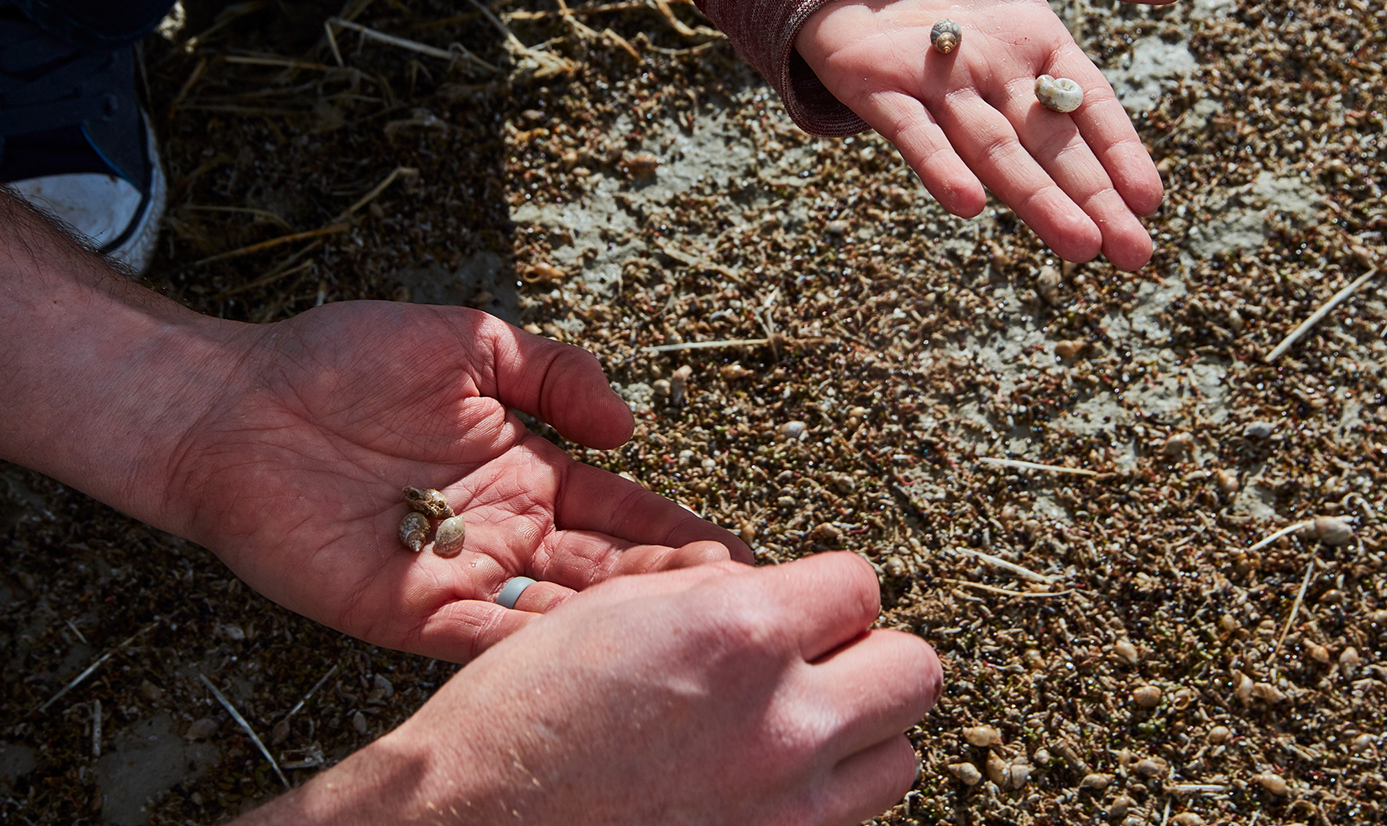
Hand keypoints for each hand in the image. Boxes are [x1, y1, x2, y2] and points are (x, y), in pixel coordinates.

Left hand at [152, 302, 747, 659]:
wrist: (233, 402)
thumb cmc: (339, 361)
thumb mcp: (470, 341)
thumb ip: (554, 372)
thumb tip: (630, 425)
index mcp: (525, 472)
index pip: (622, 515)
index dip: (680, 534)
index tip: (745, 554)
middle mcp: (502, 532)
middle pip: (605, 577)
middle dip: (673, 594)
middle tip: (748, 614)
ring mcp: (457, 575)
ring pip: (556, 615)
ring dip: (619, 630)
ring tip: (691, 642)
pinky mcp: (404, 609)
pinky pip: (479, 637)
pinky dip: (531, 649)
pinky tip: (589, 660)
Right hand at [240, 555, 943, 825]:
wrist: (471, 825)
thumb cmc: (522, 714)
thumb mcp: (614, 611)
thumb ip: (714, 593)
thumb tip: (773, 586)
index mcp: (740, 636)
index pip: (863, 585)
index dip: (827, 591)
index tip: (801, 605)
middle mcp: (784, 724)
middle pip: (916, 671)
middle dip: (868, 657)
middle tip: (816, 664)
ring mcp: (786, 813)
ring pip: (898, 760)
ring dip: (857, 737)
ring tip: (791, 732)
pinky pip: (844, 825)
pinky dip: (817, 801)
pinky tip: (756, 788)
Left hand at [795, 0, 1192, 270]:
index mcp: (1032, 48)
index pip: (1087, 106)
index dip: (1117, 151)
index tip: (1149, 202)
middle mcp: (989, 79)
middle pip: (1049, 145)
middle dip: (1091, 199)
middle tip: (1133, 257)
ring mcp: (935, 88)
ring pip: (992, 149)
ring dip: (1033, 197)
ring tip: (1078, 246)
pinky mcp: (876, 85)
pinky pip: (911, 132)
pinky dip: (938, 165)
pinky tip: (968, 204)